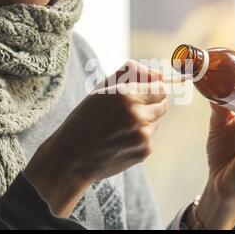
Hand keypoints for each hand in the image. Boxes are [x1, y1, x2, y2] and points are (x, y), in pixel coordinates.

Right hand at [24, 60, 166, 217]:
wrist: (71, 158)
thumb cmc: (84, 120)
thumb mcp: (101, 90)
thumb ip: (130, 75)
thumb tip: (160, 74)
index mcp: (125, 94)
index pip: (160, 87)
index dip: (153, 89)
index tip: (145, 92)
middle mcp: (137, 113)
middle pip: (163, 104)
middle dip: (151, 105)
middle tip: (131, 111)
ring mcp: (142, 134)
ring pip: (156, 122)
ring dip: (144, 122)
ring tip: (120, 128)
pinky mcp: (144, 150)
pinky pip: (149, 138)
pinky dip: (139, 139)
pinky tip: (119, 142)